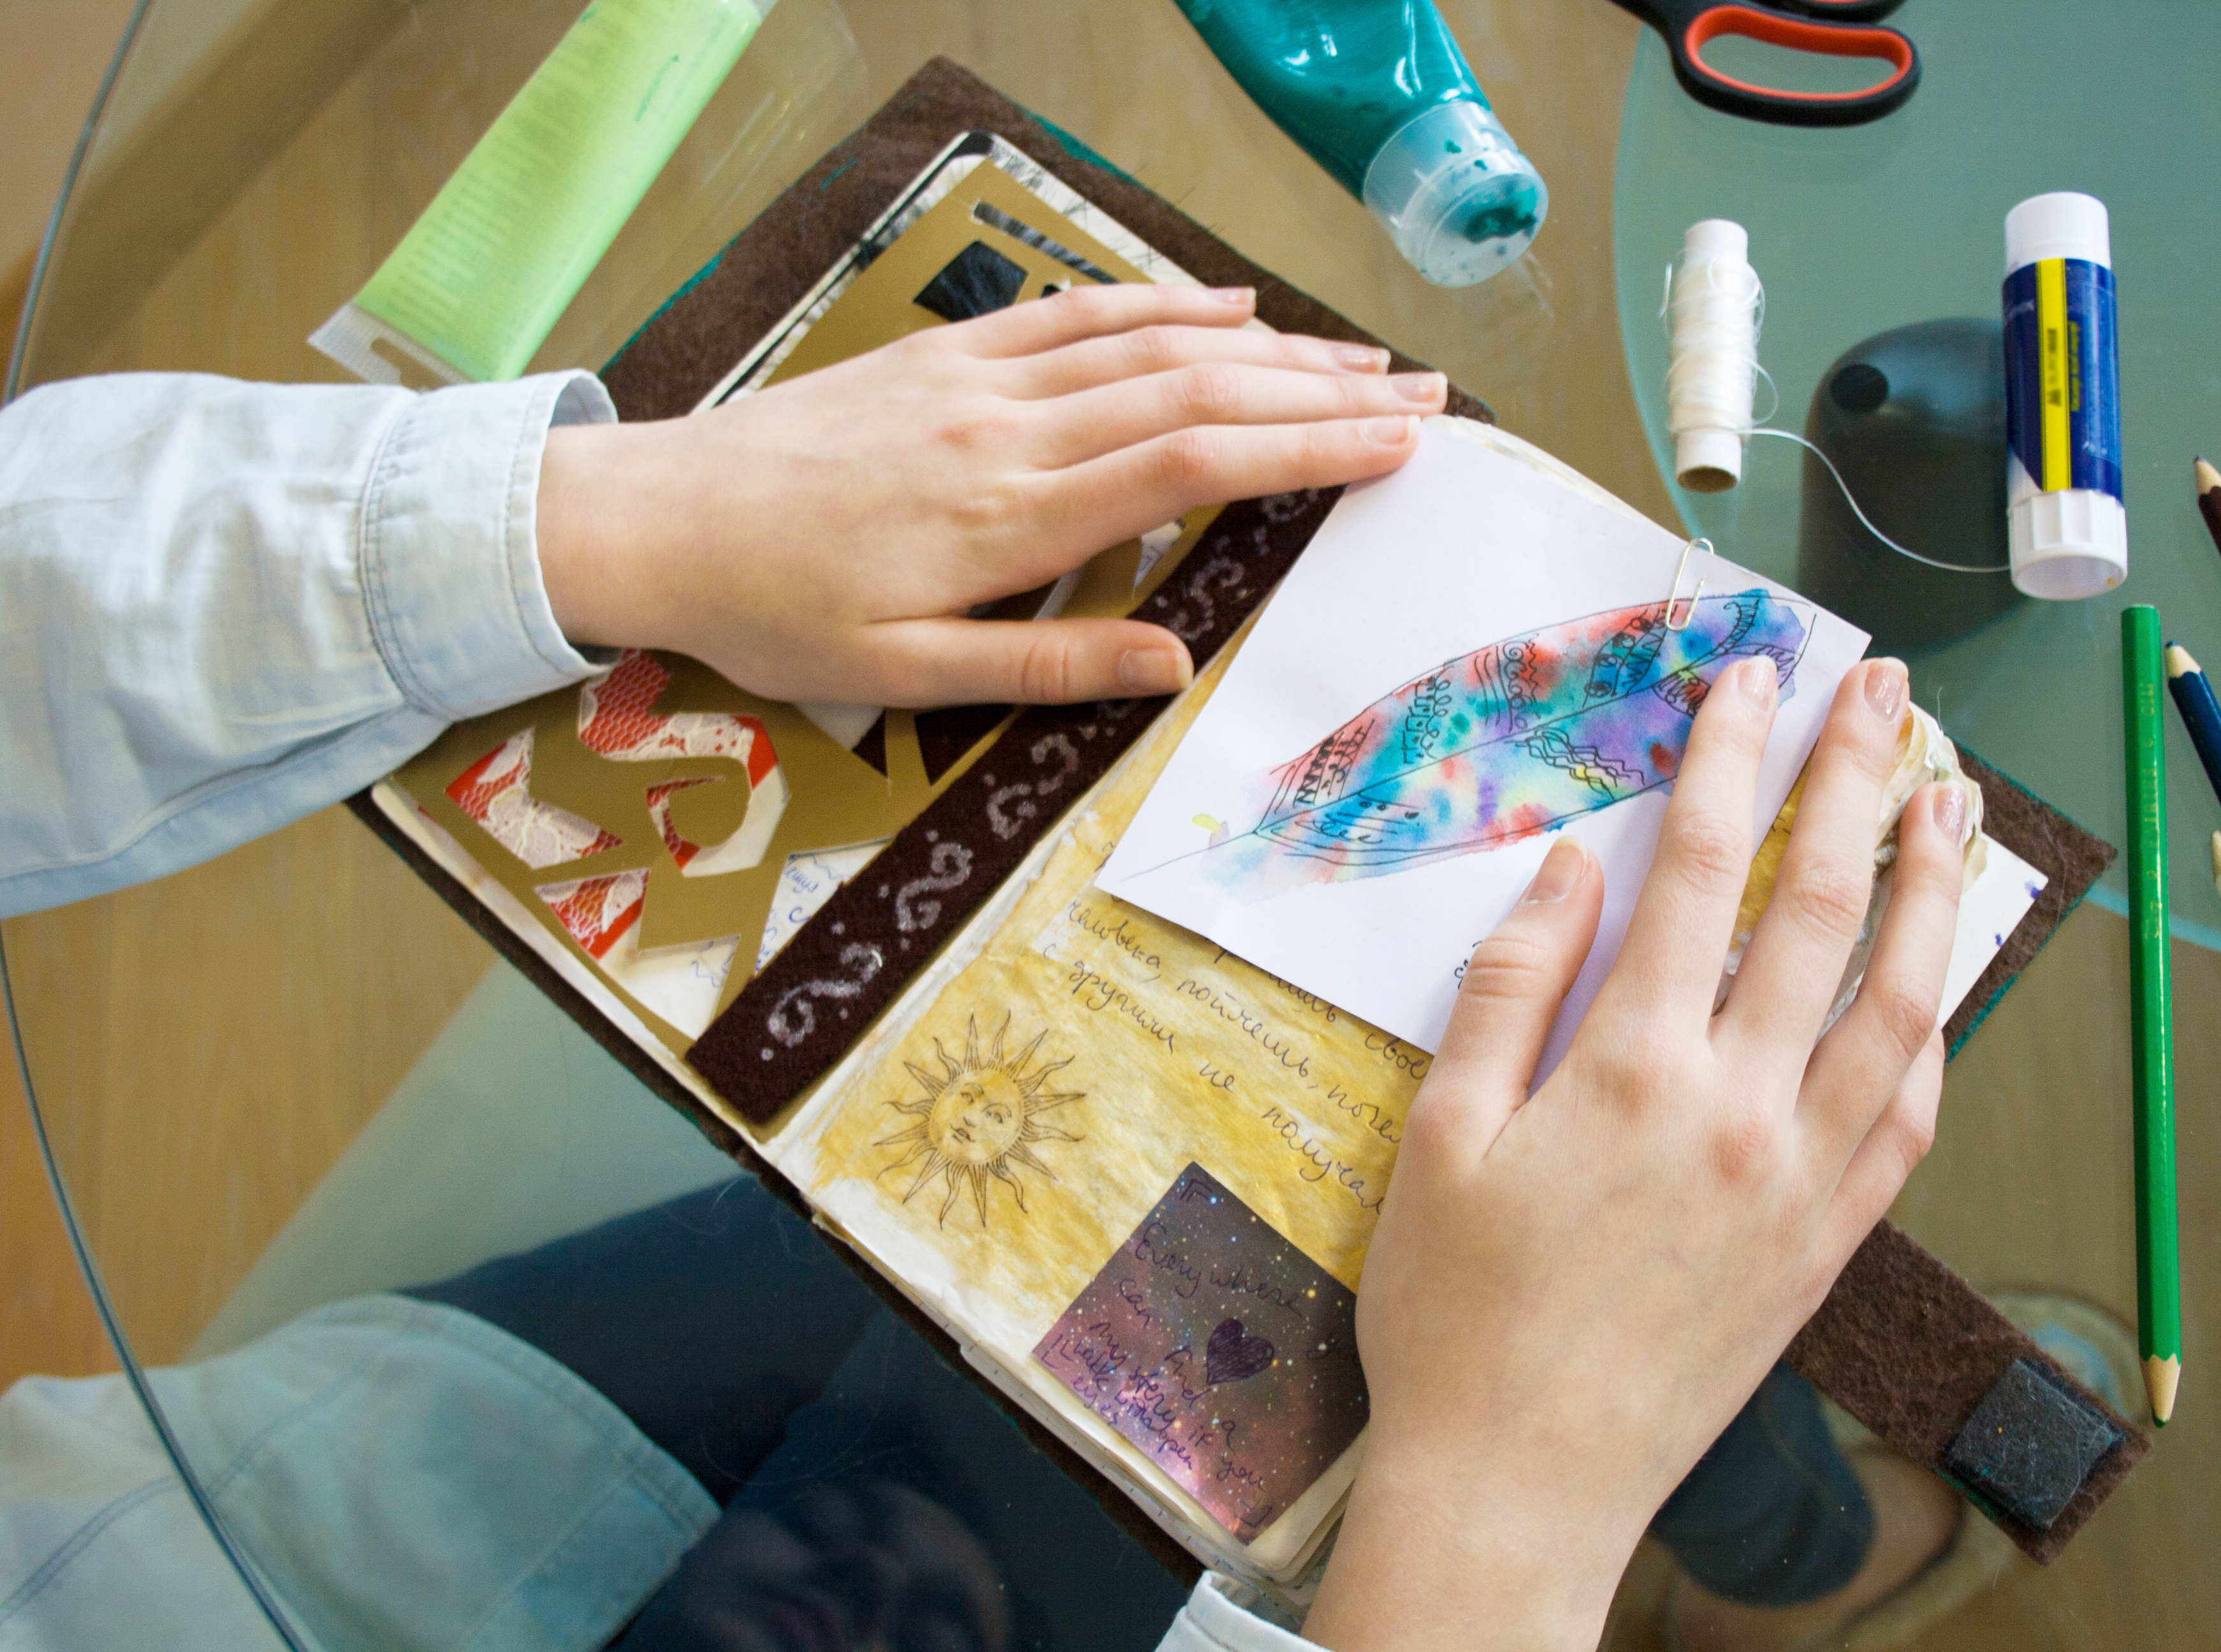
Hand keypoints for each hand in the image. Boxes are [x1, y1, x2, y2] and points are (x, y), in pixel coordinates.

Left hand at [535, 283, 1443, 705]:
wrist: (652, 519)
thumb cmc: (774, 615)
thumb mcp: (901, 676)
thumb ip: (1044, 667)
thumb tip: (1173, 664)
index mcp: (1010, 515)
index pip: (1193, 465)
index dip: (1305, 450)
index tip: (1395, 449)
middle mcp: (1010, 429)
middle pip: (1197, 390)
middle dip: (1321, 393)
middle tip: (1421, 400)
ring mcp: (979, 381)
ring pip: (1150, 344)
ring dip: (1266, 346)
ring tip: (1360, 359)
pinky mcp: (946, 358)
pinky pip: (1073, 314)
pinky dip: (1160, 303)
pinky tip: (1225, 307)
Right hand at [1303, 656, 1969, 1651]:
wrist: (1522, 1482)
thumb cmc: (1457, 1313)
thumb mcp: (1441, 1134)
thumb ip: (1511, 988)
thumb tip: (1575, 869)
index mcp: (1631, 1070)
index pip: (1698, 872)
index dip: (1728, 759)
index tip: (1749, 681)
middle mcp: (1740, 1110)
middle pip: (1822, 908)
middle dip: (1856, 781)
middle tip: (1885, 693)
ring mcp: (1801, 1178)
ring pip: (1900, 1003)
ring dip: (1933, 889)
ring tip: (1951, 802)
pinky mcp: (1830, 1242)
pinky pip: (1909, 1115)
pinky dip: (1934, 1031)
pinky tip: (1936, 982)